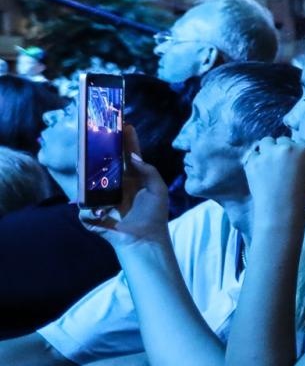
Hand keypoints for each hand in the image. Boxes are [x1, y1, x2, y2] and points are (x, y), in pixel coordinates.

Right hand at [80, 124, 170, 246]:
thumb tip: (135, 156)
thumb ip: (149, 171)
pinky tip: (101, 211)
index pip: (127, 155)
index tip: (125, 124)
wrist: (146, 240)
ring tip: (90, 167)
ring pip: (88, 183)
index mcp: (132, 178)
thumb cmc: (154, 215)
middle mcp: (115, 185)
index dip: (127, 141)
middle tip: (100, 137)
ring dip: (89, 177)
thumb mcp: (158, 190)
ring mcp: (103, 199)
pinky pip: (85, 209)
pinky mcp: (94, 215)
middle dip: (101, 151)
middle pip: (104, 164)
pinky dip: (90, 210)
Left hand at [241, 136, 304, 210]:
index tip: (294, 162)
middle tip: (280, 164)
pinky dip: (255, 161)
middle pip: (281, 139)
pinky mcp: (253, 162)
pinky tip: (259, 172)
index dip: (294, 152)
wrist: (281, 213)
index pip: (298, 141)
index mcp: (304, 150)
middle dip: (280, 149)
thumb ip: (297, 159)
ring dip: (267, 150)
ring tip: (268, 165)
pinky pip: (253, 154)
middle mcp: (286, 147)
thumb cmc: (299, 198)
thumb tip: (286, 154)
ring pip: (265, 142)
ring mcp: (268, 154)